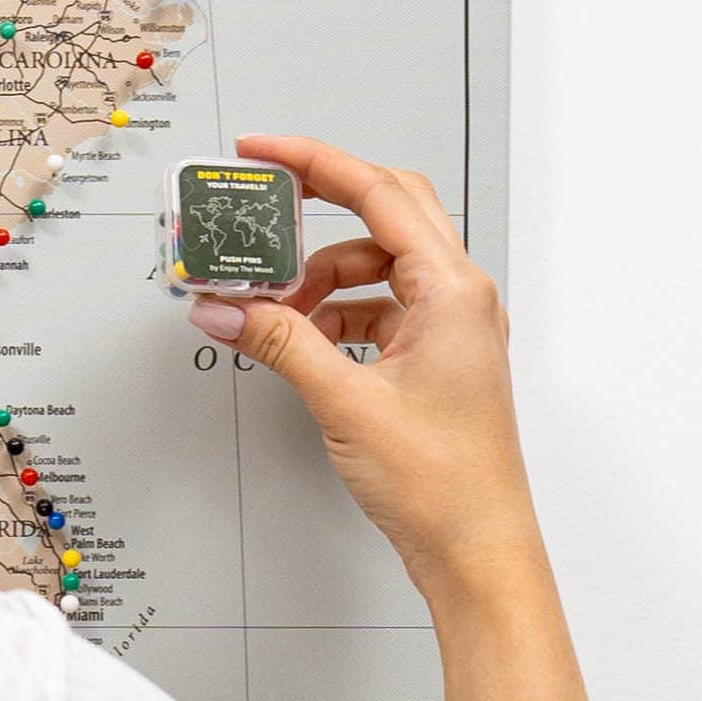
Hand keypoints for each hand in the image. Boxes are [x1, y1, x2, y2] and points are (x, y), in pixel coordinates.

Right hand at [192, 135, 543, 601]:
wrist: (476, 549)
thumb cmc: (443, 482)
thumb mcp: (344, 401)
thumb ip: (279, 342)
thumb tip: (225, 307)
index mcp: (452, 291)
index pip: (379, 194)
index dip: (315, 162)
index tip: (262, 151)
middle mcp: (460, 298)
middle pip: (386, 215)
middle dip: (319, 209)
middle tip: (262, 207)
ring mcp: (452, 328)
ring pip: (378, 265)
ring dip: (320, 276)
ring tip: (272, 309)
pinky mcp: (437, 358)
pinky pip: (380, 308)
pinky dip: (335, 313)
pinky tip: (300, 341)